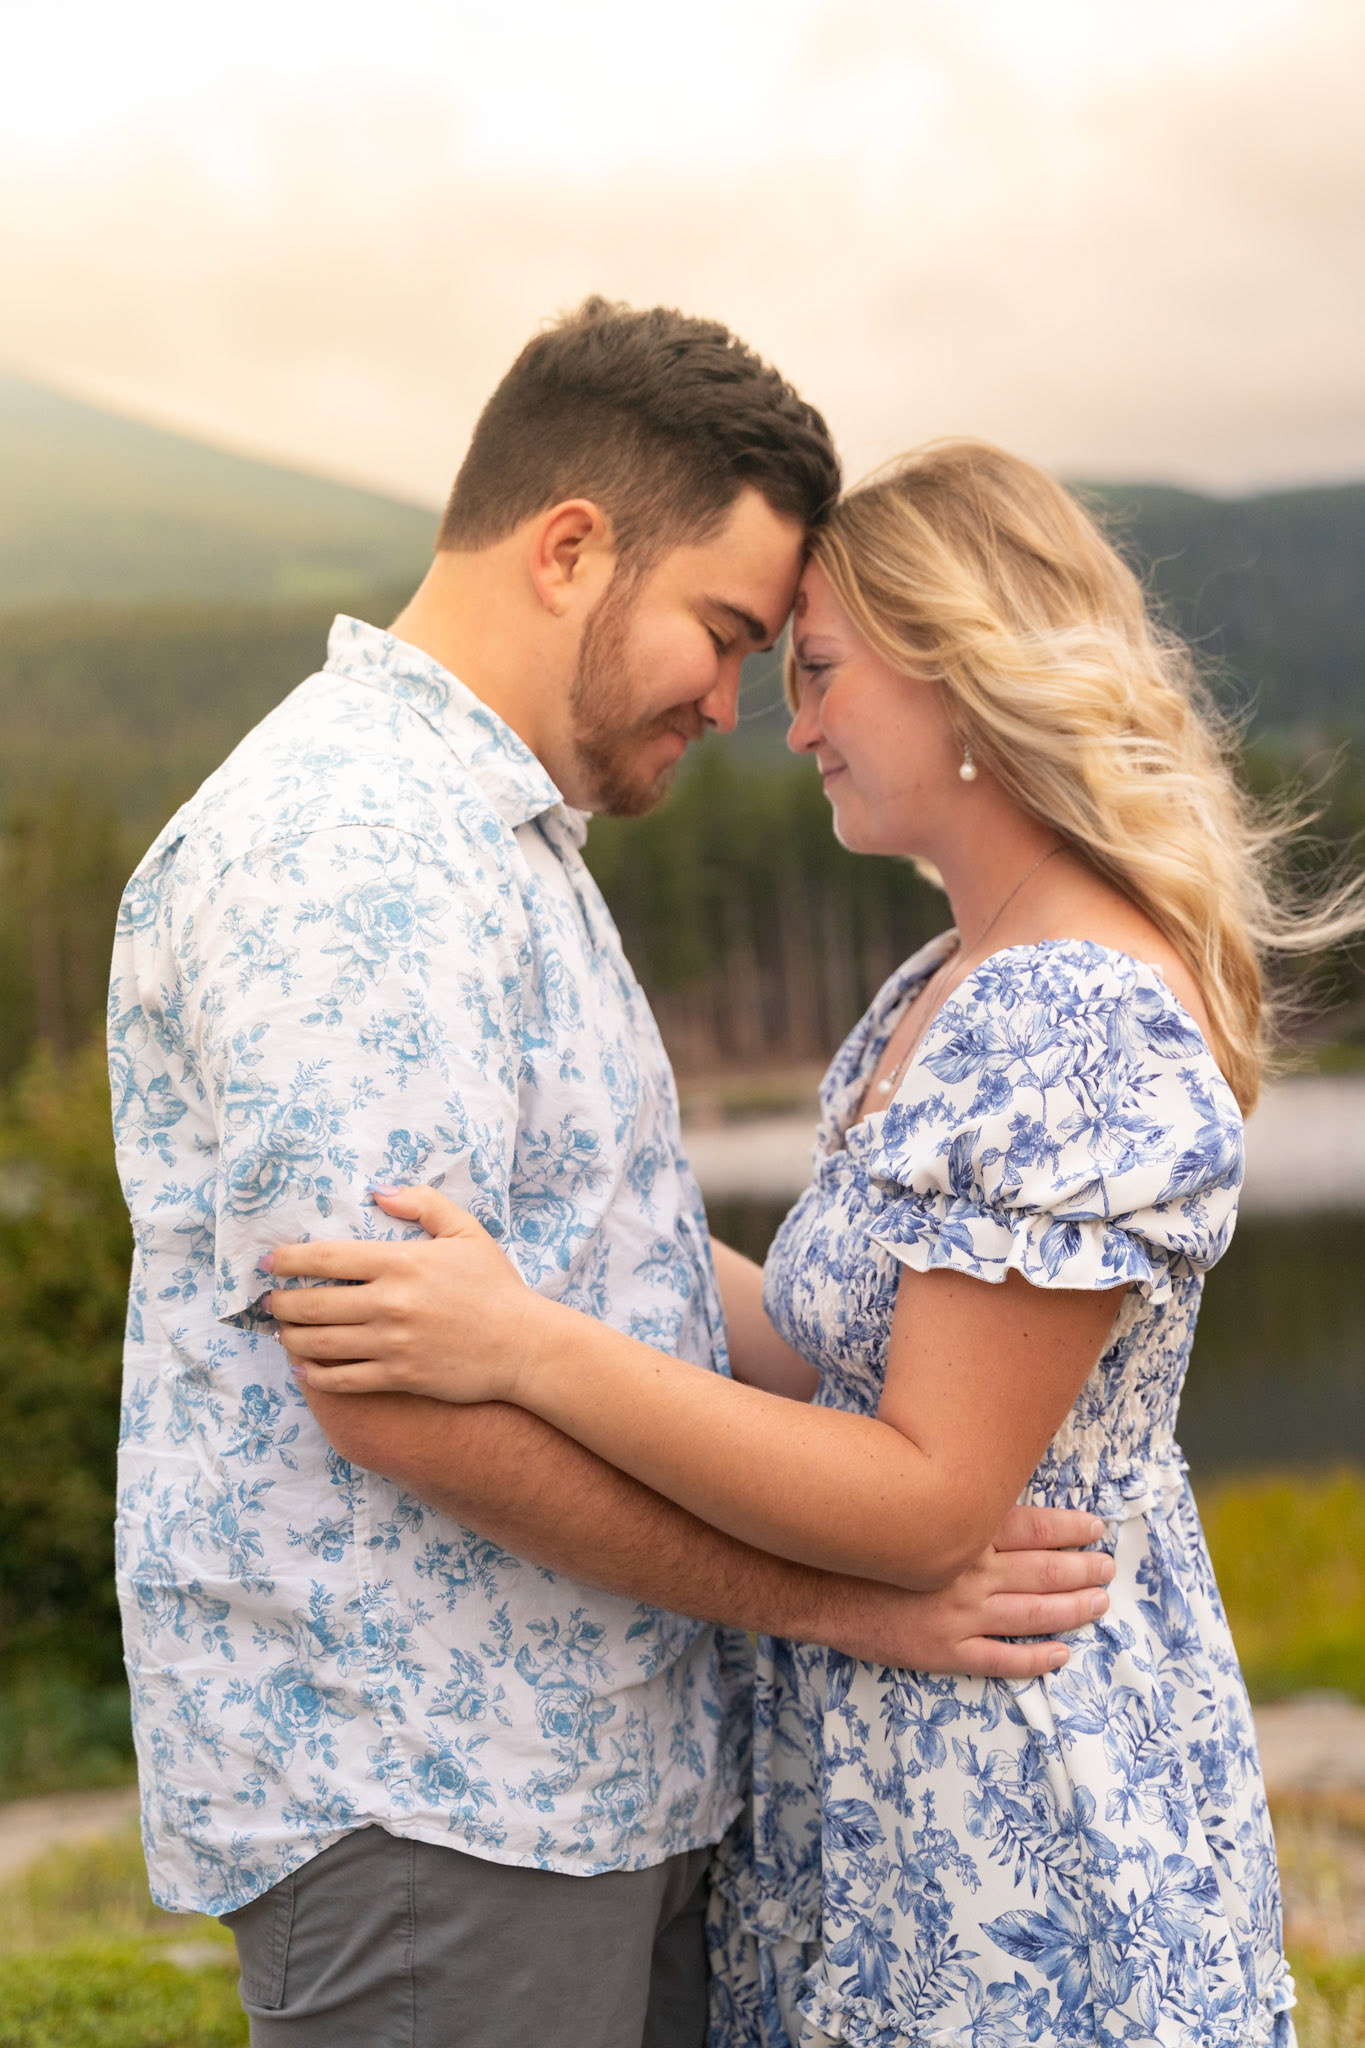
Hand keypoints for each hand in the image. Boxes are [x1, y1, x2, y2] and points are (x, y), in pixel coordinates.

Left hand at [267, 1186, 546, 1402]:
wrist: (524, 1345)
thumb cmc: (495, 1286)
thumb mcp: (466, 1232)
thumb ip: (423, 1203)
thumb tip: (379, 1191)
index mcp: (401, 1262)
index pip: (327, 1257)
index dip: (288, 1259)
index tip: (268, 1261)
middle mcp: (389, 1303)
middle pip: (312, 1305)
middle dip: (280, 1303)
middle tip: (269, 1301)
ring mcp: (391, 1344)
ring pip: (319, 1344)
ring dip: (290, 1338)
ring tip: (282, 1333)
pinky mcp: (399, 1377)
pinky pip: (342, 1380)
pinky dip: (314, 1376)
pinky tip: (304, 1369)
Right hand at [825, 1505, 1114, 1678]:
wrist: (814, 1584)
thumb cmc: (858, 1540)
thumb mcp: (905, 1505)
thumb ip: (947, 1500)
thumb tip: (982, 1483)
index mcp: (962, 1533)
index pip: (1033, 1528)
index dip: (1069, 1529)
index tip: (1095, 1528)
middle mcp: (969, 1573)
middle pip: (1043, 1571)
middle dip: (1082, 1569)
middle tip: (1108, 1568)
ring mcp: (959, 1616)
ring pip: (1033, 1615)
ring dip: (1072, 1610)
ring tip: (1099, 1605)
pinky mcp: (944, 1651)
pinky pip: (1001, 1661)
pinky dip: (1036, 1660)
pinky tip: (1060, 1655)